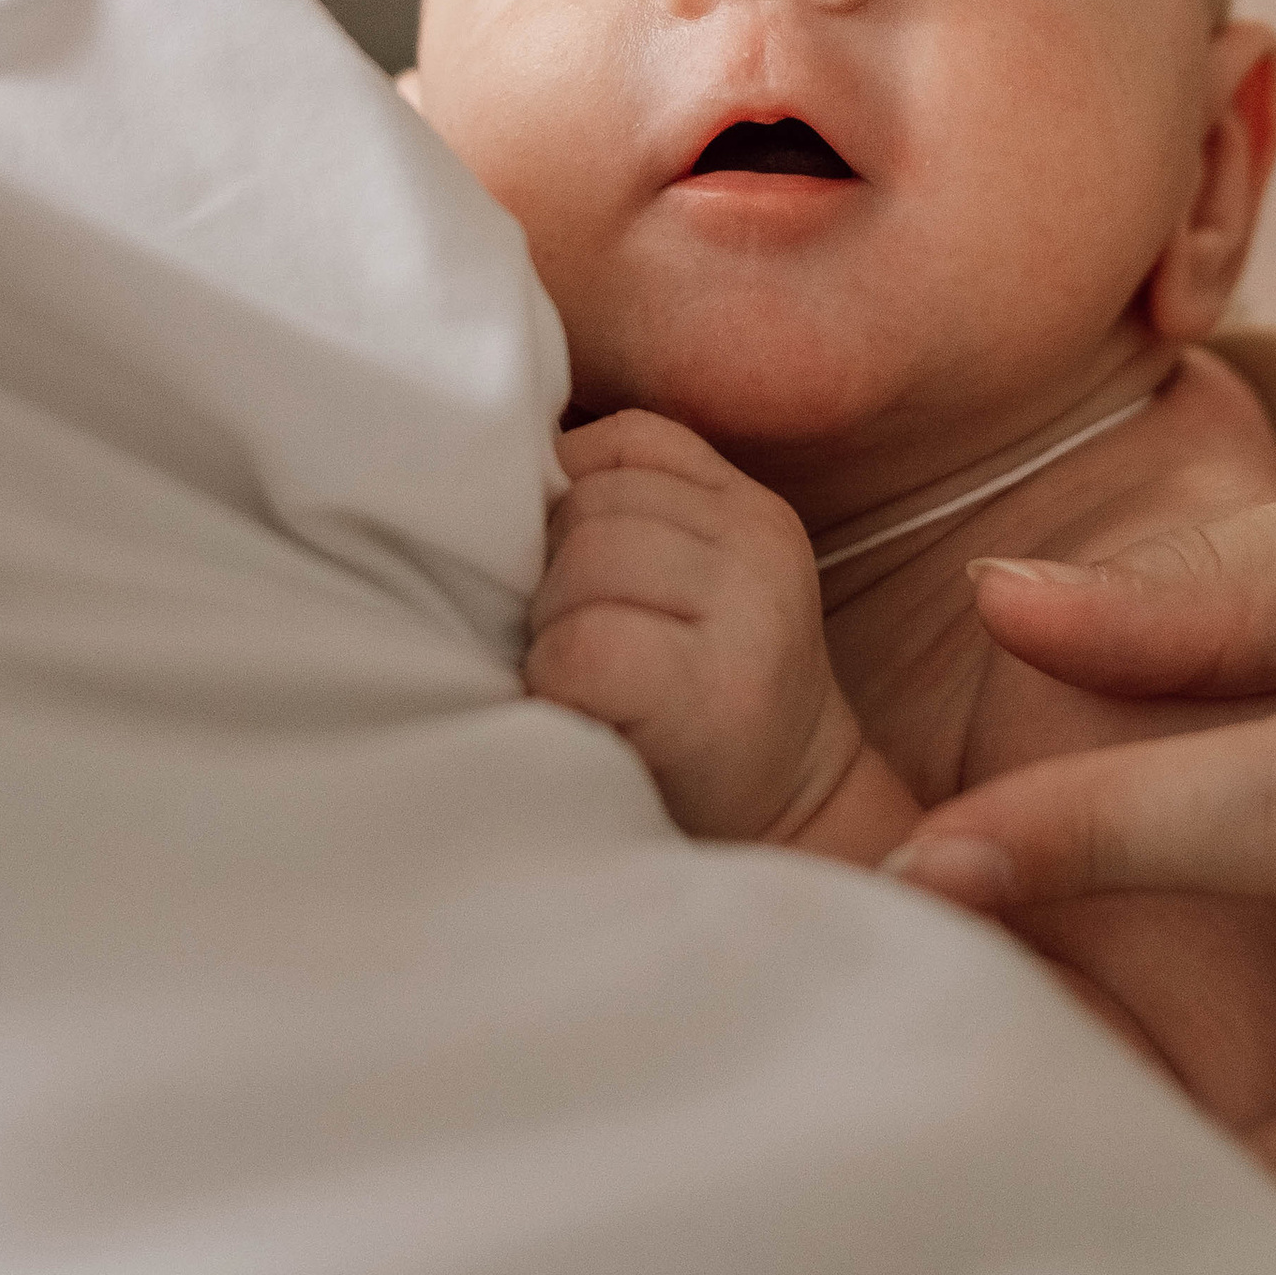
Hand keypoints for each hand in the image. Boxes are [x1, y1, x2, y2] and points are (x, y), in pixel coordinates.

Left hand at [527, 407, 860, 842]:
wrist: (790, 832)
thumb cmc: (696, 713)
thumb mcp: (685, 592)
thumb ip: (623, 523)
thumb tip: (484, 480)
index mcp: (749, 509)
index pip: (626, 443)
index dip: (564, 498)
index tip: (557, 576)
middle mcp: (760, 545)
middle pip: (591, 502)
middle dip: (546, 572)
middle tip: (563, 645)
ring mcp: (749, 614)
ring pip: (585, 560)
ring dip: (549, 627)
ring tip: (575, 680)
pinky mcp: (715, 692)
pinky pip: (586, 645)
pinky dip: (557, 680)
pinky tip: (580, 712)